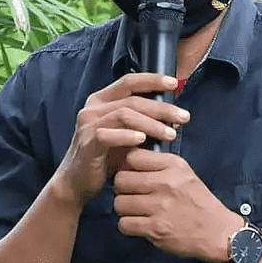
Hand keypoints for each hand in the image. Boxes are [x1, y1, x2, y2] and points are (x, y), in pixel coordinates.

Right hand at [55, 73, 189, 205]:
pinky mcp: (87, 143)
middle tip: (183, 117)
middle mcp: (92, 109)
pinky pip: (108, 135)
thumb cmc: (105, 157)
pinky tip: (143, 140)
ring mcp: (88, 125)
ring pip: (123, 115)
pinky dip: (127, 136)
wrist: (78, 182)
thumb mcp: (125, 135)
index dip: (152, 80)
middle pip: (132, 100)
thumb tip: (173, 117)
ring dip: (151, 124)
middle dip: (161, 108)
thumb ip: (143, 123)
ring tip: (170, 134)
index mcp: (101, 101)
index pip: (128, 82)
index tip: (174, 83)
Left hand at [112, 147, 240, 262]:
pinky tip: (139, 224)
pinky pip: (124, 224)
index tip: (130, 174)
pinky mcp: (156, 229)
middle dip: (122, 189)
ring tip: (136, 211)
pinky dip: (128, 226)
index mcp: (173, 166)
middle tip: (131, 195)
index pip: (132, 156)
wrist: (218, 233)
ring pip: (119, 202)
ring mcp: (160, 207)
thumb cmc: (199, 203)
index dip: (126, 166)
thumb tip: (127, 161)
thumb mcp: (185, 174)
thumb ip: (159, 166)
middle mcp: (166, 183)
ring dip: (124, 209)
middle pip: (121, 179)